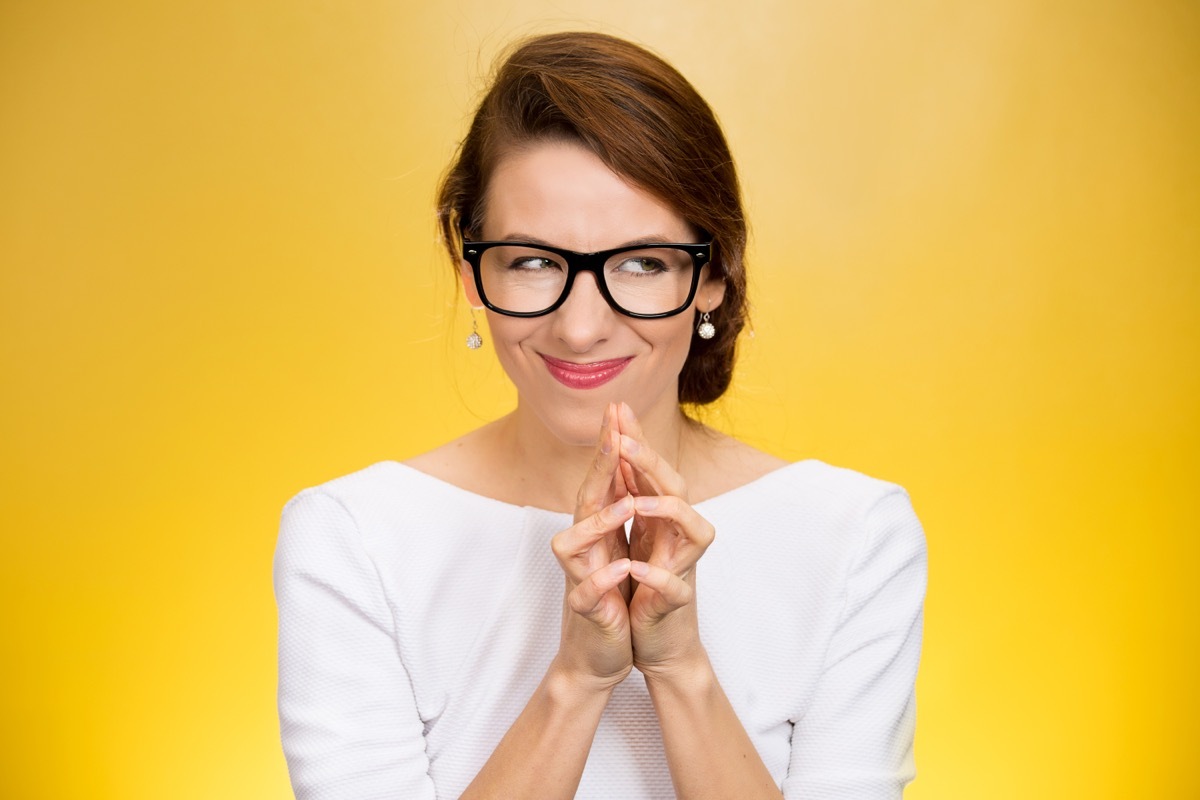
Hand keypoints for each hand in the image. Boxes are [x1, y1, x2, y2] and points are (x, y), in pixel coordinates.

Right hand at [548, 403, 634, 689]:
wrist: (597, 655)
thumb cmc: (609, 599)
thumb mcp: (618, 548)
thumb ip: (617, 509)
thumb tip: (623, 466)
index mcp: (596, 531)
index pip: (602, 480)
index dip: (609, 445)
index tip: (618, 409)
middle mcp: (582, 547)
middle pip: (585, 499)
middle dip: (600, 465)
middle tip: (613, 431)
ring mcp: (579, 576)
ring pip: (574, 543)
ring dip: (600, 522)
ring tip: (626, 504)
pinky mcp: (585, 610)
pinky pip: (587, 592)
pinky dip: (602, 580)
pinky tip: (621, 568)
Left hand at [614, 404, 715, 677]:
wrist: (660, 644)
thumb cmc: (645, 587)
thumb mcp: (634, 536)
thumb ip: (629, 495)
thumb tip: (618, 448)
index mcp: (661, 519)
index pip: (651, 470)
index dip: (636, 439)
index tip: (616, 408)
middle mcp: (678, 536)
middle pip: (678, 488)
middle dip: (652, 463)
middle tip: (626, 440)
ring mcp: (683, 567)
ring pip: (695, 529)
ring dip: (667, 511)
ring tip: (637, 503)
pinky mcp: (677, 602)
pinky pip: (675, 585)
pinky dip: (658, 576)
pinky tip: (636, 569)